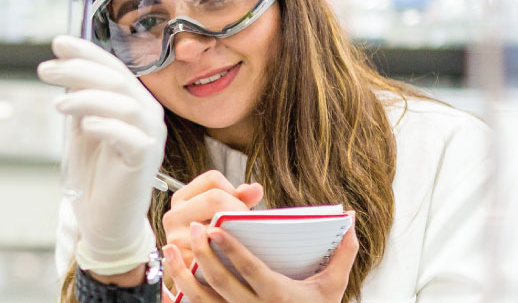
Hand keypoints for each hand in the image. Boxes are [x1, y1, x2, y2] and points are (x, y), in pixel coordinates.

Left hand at [38, 36, 166, 274]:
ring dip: (87, 98)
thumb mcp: (83, 127)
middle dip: (79, 70)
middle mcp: (147, 116)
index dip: (86, 52)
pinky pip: (129, 137)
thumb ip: (81, 99)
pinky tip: (84, 125)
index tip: (58, 43)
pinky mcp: (144, 161)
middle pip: (117, 80)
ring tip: (58, 104)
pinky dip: (106, 126)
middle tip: (46, 70)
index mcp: (134, 102)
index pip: (113, 67)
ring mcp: (149, 138)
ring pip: (123, 103)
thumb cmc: (94, 172)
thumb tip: (65, 67)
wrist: (104, 218)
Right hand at [160, 171, 263, 269]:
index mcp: (181, 199)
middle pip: (215, 197)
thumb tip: (256, 189)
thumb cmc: (211, 240)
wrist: (195, 278)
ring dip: (235, 230)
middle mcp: (173, 216)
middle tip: (244, 224)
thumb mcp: (219, 215)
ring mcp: (176, 239)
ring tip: (239, 239)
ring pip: (217, 223)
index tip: (238, 204)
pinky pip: (215, 250)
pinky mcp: (184, 262)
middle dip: (237, 208)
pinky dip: (229, 251)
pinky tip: (234, 254)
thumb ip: (238, 199)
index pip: (213, 179)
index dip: (232, 189)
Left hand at [162, 218, 359, 302]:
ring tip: (172, 249)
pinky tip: (165, 283)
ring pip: (201, 298)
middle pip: (221, 281)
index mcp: (279, 296)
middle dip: (203, 254)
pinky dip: (177, 299)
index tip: (216, 229)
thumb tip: (352, 221)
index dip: (232, 250)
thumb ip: (343, 254)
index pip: (251, 270)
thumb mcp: (332, 287)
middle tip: (193, 228)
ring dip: (182, 274)